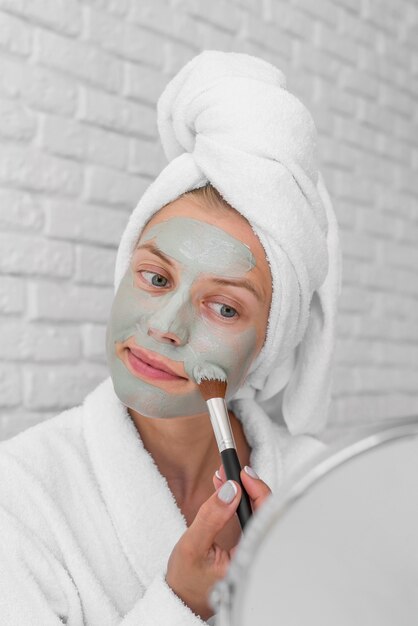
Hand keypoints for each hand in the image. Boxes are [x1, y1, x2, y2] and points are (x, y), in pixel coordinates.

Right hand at [165, 464, 271, 620]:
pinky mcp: (245, 546)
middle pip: (264, 512)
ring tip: (224, 476)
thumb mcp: (192, 545)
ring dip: (242, 491)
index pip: (265, 517)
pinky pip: (248, 518)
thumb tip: (229, 490)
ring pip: (256, 513)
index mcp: (248, 560)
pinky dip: (238, 500)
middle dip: (248, 486)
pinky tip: (227, 489)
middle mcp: (255, 555)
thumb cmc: (186, 579)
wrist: (181, 596)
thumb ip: (211, 517)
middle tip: (230, 470)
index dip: (257, 490)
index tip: (241, 473)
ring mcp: (251, 550)